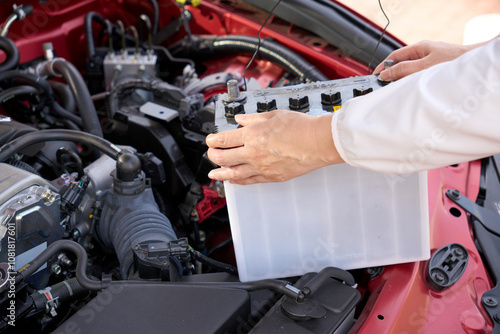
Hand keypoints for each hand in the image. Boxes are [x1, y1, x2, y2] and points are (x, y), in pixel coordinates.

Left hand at [206, 110, 342, 184]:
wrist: (318, 143)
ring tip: (213, 175)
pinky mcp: (271, 177)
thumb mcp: (273, 115)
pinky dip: (238, 181)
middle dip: (213, 156)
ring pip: (234, 173)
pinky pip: (249, 181)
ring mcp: (261, 167)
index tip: (210, 140)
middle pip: (223, 158)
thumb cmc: (300, 127)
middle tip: (211, 154)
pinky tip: (233, 180)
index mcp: (252, 135)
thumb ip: (252, 118)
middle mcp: (253, 153)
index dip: (212, 141)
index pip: (223, 140)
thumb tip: (240, 119)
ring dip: (221, 174)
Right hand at [373, 40, 486, 80]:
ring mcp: (429, 59)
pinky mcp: (434, 67)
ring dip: (402, 78)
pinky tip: (410, 88)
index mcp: (418, 48)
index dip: (383, 67)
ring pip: (409, 69)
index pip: (394, 57)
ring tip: (395, 89)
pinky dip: (411, 80)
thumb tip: (386, 73)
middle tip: (383, 85)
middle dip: (391, 74)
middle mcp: (423, 52)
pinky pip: (417, 73)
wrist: (473, 64)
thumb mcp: (424, 67)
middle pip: (400, 63)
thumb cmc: (453, 62)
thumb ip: (404, 70)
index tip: (374, 76)